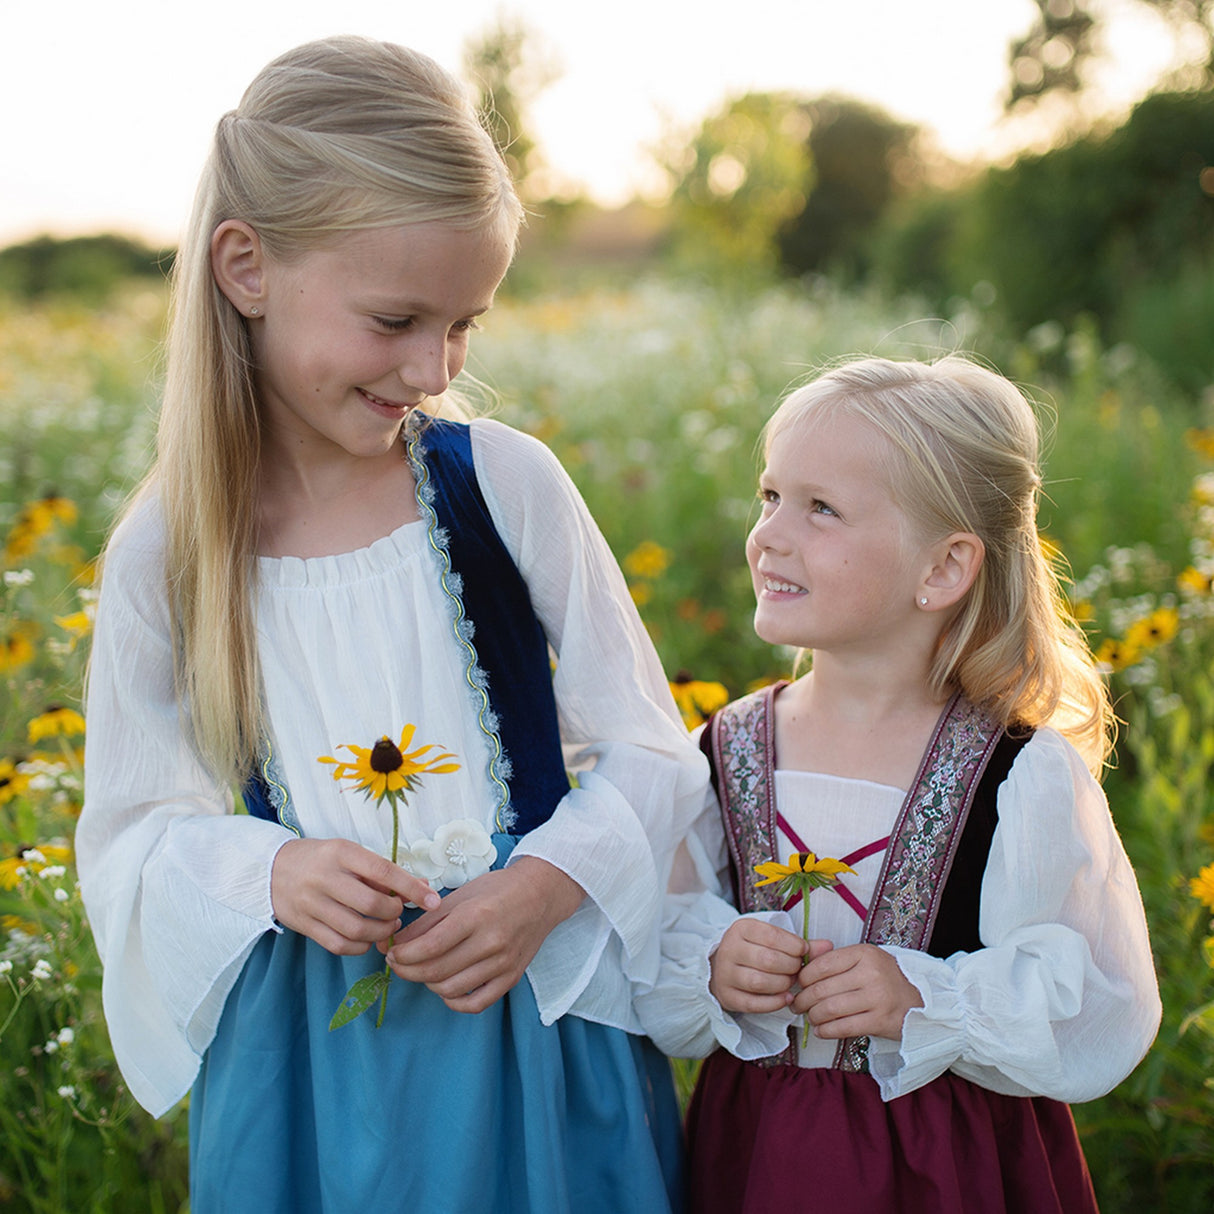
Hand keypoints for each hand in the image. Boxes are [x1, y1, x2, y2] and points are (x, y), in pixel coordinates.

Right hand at [270, 837, 441, 955]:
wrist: (270, 869)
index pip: (383, 871)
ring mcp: (311, 903)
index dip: (412, 888)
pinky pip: (338, 945)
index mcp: (341, 853)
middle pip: (371, 905)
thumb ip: (383, 872)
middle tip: (398, 913)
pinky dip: (359, 947)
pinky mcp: (303, 925)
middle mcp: (325, 877)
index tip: (433, 901)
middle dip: (393, 913)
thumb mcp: (350, 854)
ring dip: (380, 933)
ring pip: (356, 929)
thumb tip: (424, 887)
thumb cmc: (321, 859)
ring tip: (386, 927)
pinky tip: (366, 939)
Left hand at [383, 857, 584, 1013]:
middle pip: (436, 971)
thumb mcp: (460, 896)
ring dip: (427, 984)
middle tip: (398, 963)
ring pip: (451, 989)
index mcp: (475, 916)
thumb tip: (396, 943)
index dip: (403, 954)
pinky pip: (475, 1003)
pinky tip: (445, 987)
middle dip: (407, 970)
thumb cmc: (497, 890)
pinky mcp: (511, 978)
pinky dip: (453, 1001)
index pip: (429, 946)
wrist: (540, 895)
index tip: (391, 952)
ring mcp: (503, 963)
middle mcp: (491, 942)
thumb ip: (427, 921)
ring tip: (422, 970)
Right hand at [708, 918, 831, 1014]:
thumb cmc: (754, 949)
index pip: (772, 936)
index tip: (803, 951)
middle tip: (797, 969)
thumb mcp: (771, 939)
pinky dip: (774, 1003)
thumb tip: (828, 946)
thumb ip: (799, 943)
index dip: (794, 946)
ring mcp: (725, 974)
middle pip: (767, 960)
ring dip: (782, 984)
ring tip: (790, 982)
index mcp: (741, 928)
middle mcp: (729, 949)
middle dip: (790, 967)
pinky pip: (753, 1004)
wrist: (722, 966)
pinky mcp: (726, 996)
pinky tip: (786, 998)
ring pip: (759, 982)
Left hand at [792, 943, 922, 1040]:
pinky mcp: (880, 1022)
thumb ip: (836, 959)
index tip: (799, 985)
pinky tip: (821, 1030)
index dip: (804, 977)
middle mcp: (870, 974)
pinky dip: (826, 1031)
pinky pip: (843, 1028)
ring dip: (813, 1016)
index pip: (822, 965)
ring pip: (829, 1009)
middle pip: (822, 989)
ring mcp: (877, 999)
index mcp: (864, 954)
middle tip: (797, 1005)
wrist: (924, 999)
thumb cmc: (887, 978)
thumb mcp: (865, 959)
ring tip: (810, 1017)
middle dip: (803, 1000)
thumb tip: (802, 965)